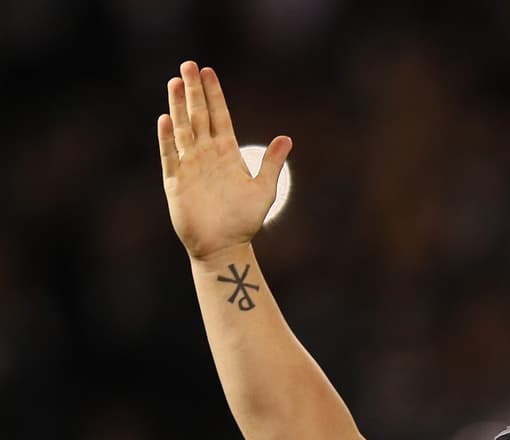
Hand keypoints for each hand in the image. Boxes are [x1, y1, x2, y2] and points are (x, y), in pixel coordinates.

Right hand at [158, 60, 291, 261]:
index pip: (220, 117)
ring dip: (179, 107)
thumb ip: (271, 163)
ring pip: (182, 130)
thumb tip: (286, 138)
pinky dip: (167, 139)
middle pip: (198, 116)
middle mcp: (207, 155)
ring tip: (175, 82)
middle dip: (194, 91)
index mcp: (228, 154)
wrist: (225, 247)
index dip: (214, 95)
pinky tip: (165, 119)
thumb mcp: (264, 190)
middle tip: (188, 65)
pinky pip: (171, 156)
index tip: (209, 72)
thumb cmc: (244, 222)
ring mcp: (190, 166)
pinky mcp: (176, 182)